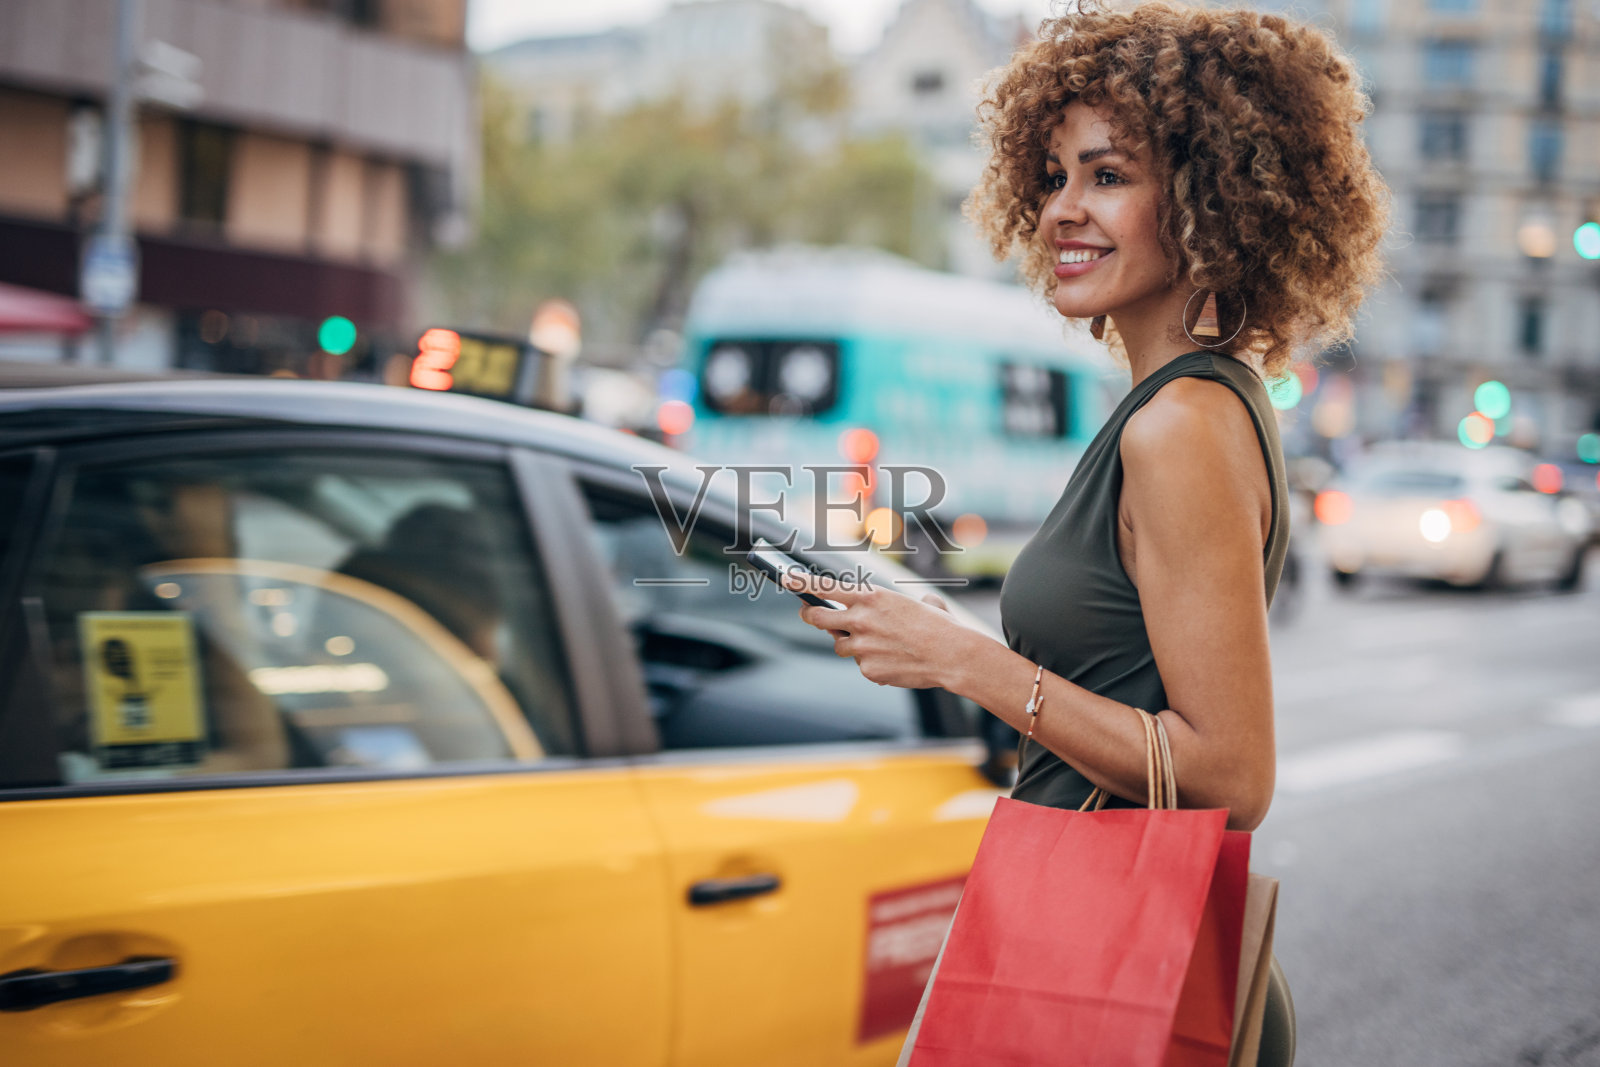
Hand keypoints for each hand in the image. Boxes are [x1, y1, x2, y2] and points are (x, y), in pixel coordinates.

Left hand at [782, 570, 976, 689]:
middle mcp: (859, 620)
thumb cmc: (940, 626)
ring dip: (850, 644)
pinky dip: (873, 664)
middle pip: (817, 618)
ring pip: (840, 646)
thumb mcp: (920, 603)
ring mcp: (861, 647)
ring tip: (878, 644)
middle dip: (810, 615)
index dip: (800, 583)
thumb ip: (903, 605)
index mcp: (870, 596)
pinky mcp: (868, 669)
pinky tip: (894, 661)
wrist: (952, 655)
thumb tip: (920, 606)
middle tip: (810, 614)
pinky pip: (863, 666)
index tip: (785, 579)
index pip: (824, 587)